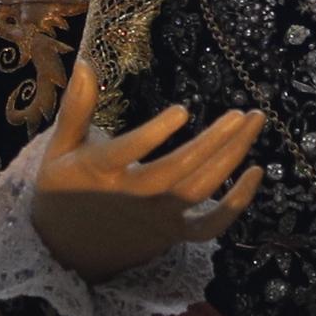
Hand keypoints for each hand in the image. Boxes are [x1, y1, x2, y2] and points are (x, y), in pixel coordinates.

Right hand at [27, 61, 264, 278]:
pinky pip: (211, 226)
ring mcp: (156, 217)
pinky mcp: (173, 233)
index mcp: (100, 174)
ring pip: (199, 190)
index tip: (182, 110)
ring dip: (231, 157)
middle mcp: (133, 197)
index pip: (127, 154)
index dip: (154, 134)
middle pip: (177, 172)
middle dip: (213, 142)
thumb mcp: (59, 150)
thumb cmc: (64, 189)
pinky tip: (257, 170)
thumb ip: (75, 109)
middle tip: (242, 113)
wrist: (67, 251)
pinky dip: (237, 204)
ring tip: (254, 122)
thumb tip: (84, 64)